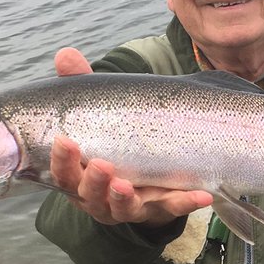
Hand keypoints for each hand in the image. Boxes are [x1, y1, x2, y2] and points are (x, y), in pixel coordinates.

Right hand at [49, 48, 211, 227]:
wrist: (145, 180)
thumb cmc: (113, 143)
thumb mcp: (98, 117)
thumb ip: (82, 88)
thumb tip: (65, 55)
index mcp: (78, 175)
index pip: (62, 172)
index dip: (61, 160)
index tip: (65, 141)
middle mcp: (99, 196)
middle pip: (90, 194)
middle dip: (94, 181)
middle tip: (102, 165)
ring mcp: (130, 205)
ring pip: (122, 208)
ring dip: (123, 198)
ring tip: (126, 186)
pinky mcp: (160, 207)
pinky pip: (172, 207)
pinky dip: (185, 202)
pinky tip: (202, 195)